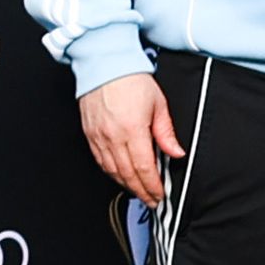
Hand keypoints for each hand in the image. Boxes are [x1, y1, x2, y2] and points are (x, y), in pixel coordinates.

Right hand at [78, 72, 182, 205]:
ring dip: (127, 185)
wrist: (104, 64)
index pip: (144, 168)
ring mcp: (99, 137)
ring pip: (112, 171)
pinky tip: (120, 176)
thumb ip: (166, 132)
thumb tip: (175, 153)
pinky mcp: (89, 134)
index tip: (160, 195)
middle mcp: (113, 136)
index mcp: (132, 129)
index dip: (153, 186)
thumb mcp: (158, 104)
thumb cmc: (130, 78)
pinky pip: (100, 161)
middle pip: (128, 175)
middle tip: (152, 201)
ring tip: (139, 192)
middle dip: (141, 191)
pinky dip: (111, 173)